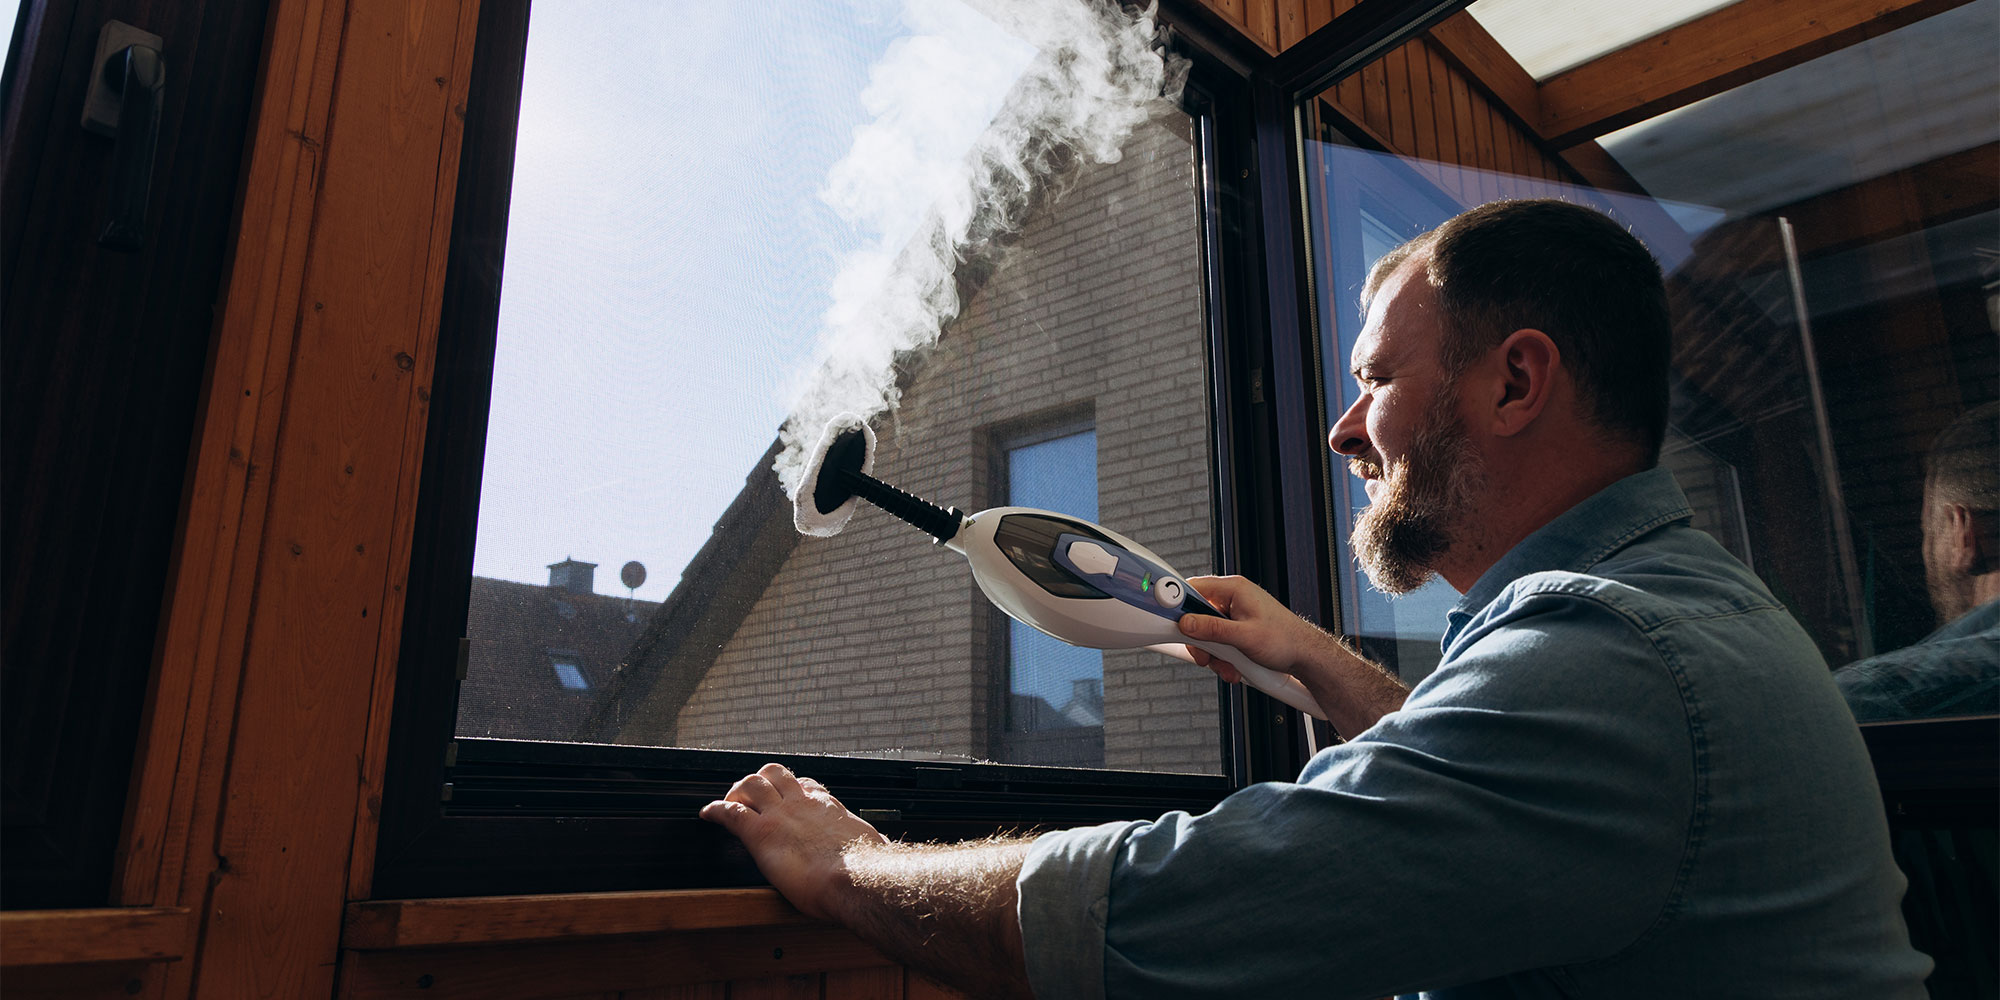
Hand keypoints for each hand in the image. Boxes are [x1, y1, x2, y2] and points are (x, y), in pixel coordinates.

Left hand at [699, 763, 888, 920]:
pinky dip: (715, 810)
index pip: (805, 785)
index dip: (791, 788)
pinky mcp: (762, 834)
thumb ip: (870, 847)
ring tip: (730, 804)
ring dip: (737, 791)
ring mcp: (781, 815)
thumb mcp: (873, 849)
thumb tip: (884, 854)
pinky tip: (707, 814)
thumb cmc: (869, 871)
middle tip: (751, 798)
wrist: (857, 879)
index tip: (786, 797)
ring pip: (751, 783)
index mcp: (829, 808)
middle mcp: (803, 804)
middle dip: (760, 781)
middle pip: (775, 773)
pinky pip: (730, 813)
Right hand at [1175, 575, 1323, 682]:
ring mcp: (1234, 613)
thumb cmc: (1285, 640)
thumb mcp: (1244, 636)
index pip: (1193, 588)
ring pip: (1206, 632)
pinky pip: (1218, 641)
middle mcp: (1232, 598)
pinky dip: (1221, 657)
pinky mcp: (1236, 628)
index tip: (1166, 617)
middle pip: (1196, 615)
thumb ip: (1212, 629)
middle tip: (1205, 657)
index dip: (1177, 603)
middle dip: (1199, 641)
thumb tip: (1186, 623)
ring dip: (1212, 654)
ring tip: (1228, 668)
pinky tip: (1233, 668)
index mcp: (1234, 589)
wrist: (1306, 657)